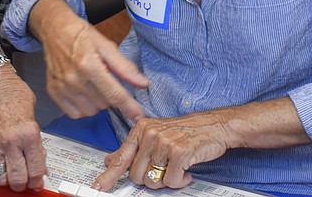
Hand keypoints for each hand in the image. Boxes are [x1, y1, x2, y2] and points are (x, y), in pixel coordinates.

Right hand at [0, 66, 46, 191]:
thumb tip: (39, 164)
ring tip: (9, 174)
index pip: (35, 170)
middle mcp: (9, 140)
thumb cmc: (12, 93)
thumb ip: (36, 142)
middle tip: (24, 181)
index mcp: (28, 133)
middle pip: (17, 179)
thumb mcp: (33, 116)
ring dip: (6, 180)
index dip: (37, 181)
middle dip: (22, 184)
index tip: (37, 183)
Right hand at [37, 0, 147, 121]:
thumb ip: (124, 67)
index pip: (114, 94)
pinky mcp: (53, 92)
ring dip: (97, 102)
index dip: (129, 107)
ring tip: (93, 84)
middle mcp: (73, 78)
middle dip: (110, 95)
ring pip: (90, 111)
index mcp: (89, 64)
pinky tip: (83, 92)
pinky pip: (75, 113)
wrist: (55, 29)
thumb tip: (143, 83)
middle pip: (104, 104)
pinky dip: (82, 107)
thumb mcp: (106, 45)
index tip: (139, 116)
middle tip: (104, 78)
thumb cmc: (82, 35)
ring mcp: (61, 87)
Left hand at [94, 112, 231, 191]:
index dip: (108, 175)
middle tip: (165, 170)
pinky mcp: (179, 152)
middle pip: (137, 175)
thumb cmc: (185, 131)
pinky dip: (181, 181)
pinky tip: (187, 169)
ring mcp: (164, 143)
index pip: (121, 157)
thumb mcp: (155, 133)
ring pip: (154, 180)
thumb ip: (134, 148)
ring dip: (167, 180)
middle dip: (150, 179)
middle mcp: (150, 134)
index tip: (98, 186)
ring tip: (177, 167)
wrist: (213, 125)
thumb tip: (111, 160)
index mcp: (141, 129)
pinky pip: (172, 181)